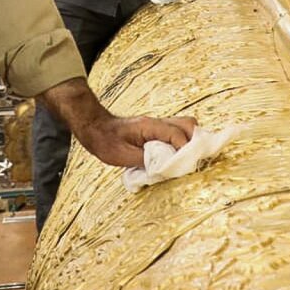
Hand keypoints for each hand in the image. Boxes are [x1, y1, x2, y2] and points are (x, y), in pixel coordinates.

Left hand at [73, 114, 198, 168]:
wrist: (95, 128)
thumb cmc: (106, 142)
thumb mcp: (124, 156)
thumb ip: (146, 161)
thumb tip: (166, 167)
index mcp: (149, 127)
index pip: (176, 134)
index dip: (185, 150)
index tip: (188, 164)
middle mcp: (157, 122)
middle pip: (188, 124)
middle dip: (195, 142)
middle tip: (192, 161)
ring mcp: (157, 124)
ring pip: (184, 126)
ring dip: (189, 141)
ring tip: (186, 160)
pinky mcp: (156, 129)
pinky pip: (176, 131)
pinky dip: (181, 142)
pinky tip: (176, 156)